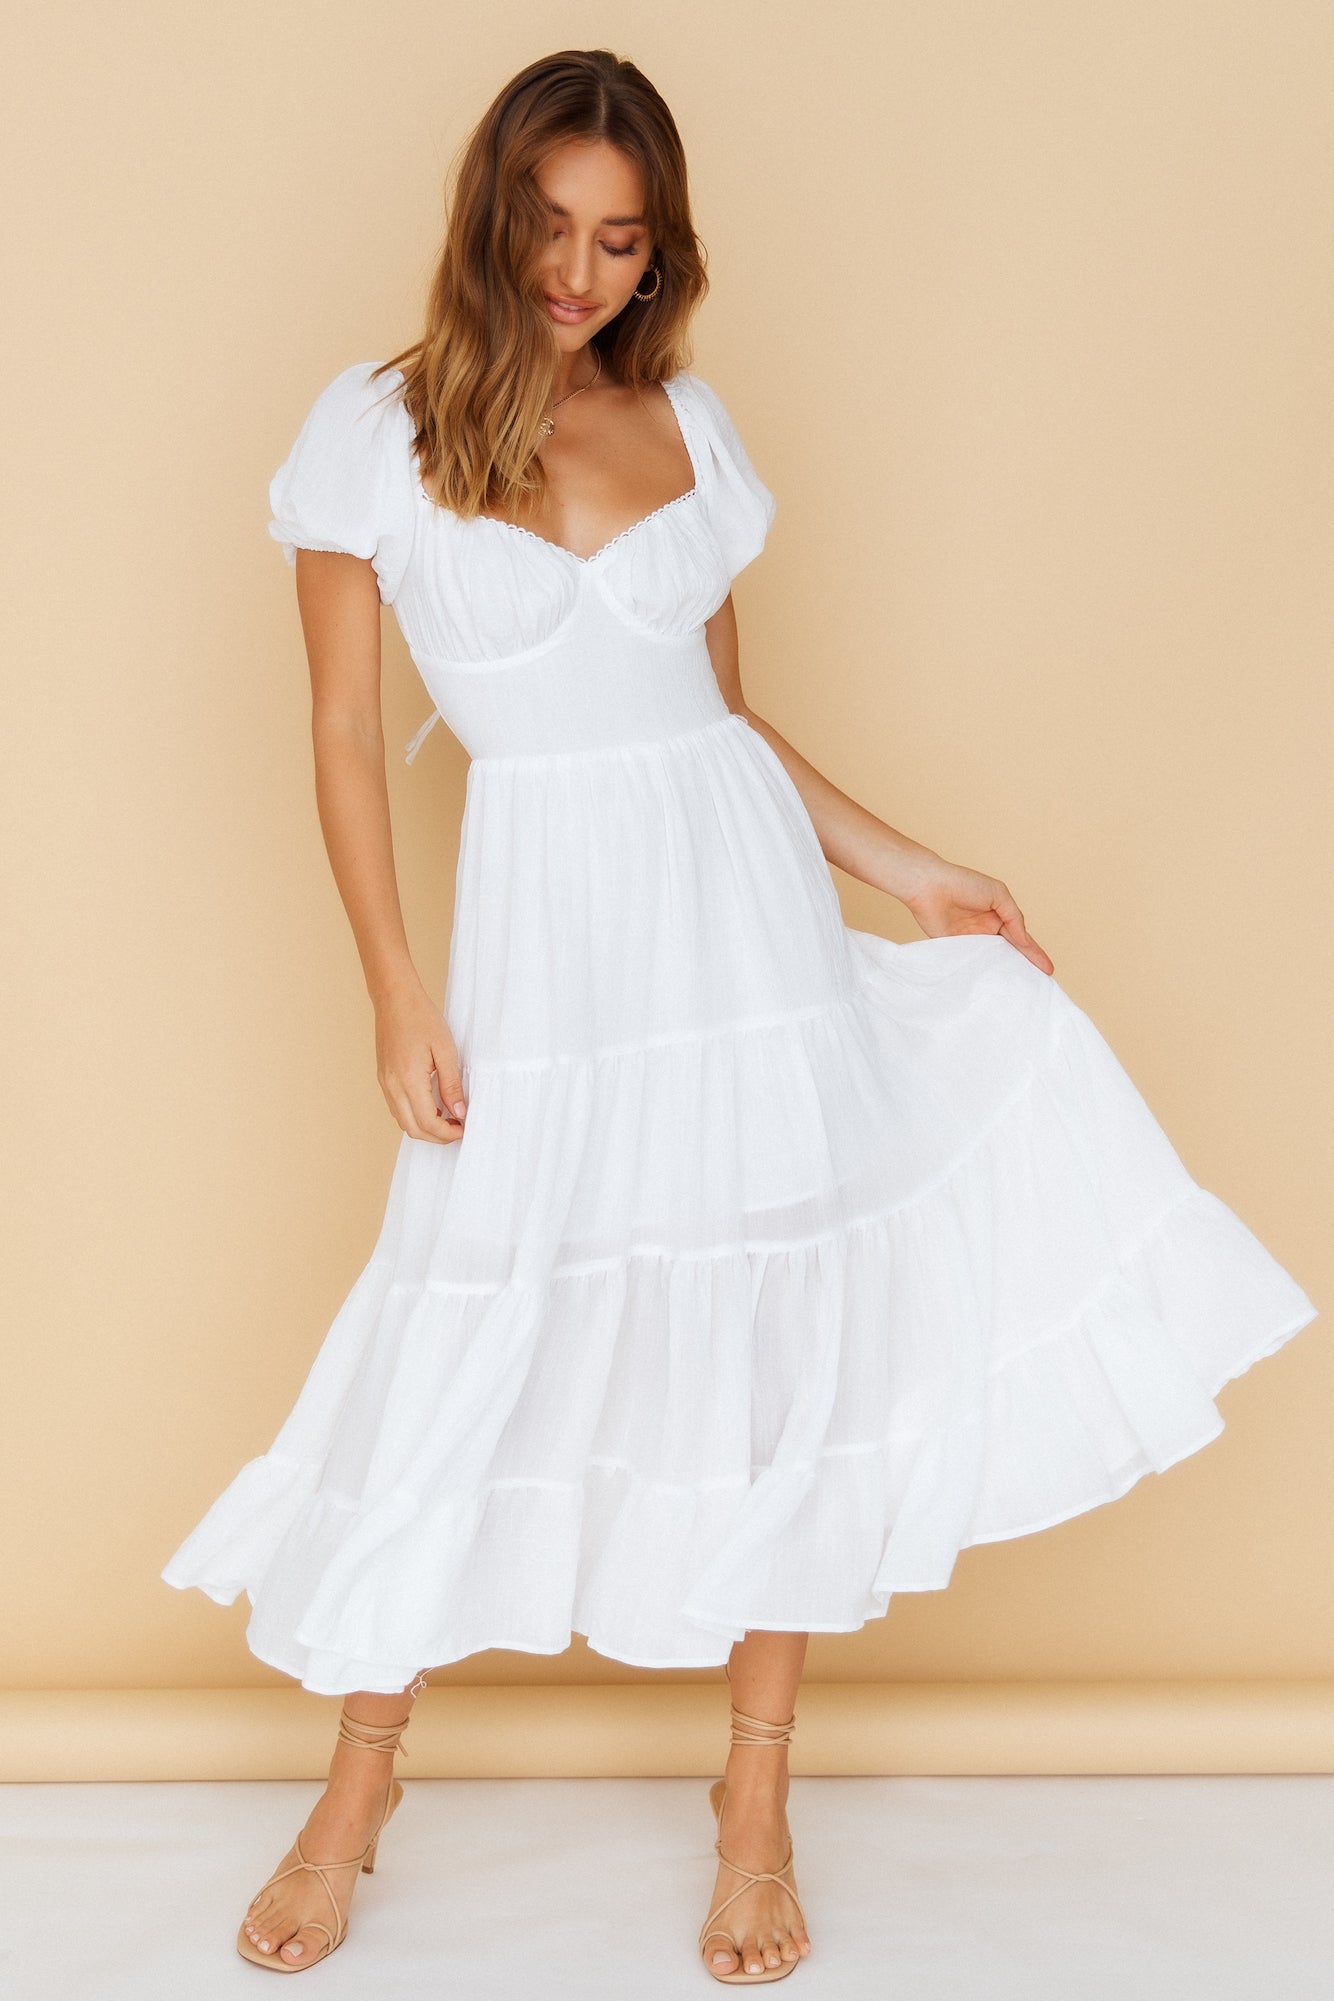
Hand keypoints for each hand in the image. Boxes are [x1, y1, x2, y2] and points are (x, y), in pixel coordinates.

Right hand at [373, 980, 468, 1141]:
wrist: (394, 999)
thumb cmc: (421, 1018)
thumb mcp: (445, 1050)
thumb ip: (451, 1085)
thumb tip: (459, 1112)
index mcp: (409, 1080)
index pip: (428, 1123)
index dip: (447, 1133)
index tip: (464, 1129)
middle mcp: (393, 1086)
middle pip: (413, 1129)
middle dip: (437, 1136)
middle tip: (458, 1128)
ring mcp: (385, 1083)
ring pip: (403, 1122)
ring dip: (425, 1127)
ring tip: (448, 1118)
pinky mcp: (384, 1078)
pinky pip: (397, 1108)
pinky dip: (414, 1116)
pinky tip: (431, 1106)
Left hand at [904, 859, 1053, 974]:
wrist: (930, 887)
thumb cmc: (965, 883)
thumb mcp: (998, 895)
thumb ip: (1014, 917)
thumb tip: (1023, 940)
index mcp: (1000, 916)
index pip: (1021, 938)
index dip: (1034, 953)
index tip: (1048, 969)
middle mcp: (987, 930)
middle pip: (1009, 952)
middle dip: (1023, 967)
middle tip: (1039, 984)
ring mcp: (971, 940)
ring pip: (991, 960)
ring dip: (1003, 973)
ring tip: (1019, 990)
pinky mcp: (954, 948)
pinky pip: (971, 963)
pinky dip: (980, 973)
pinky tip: (991, 985)